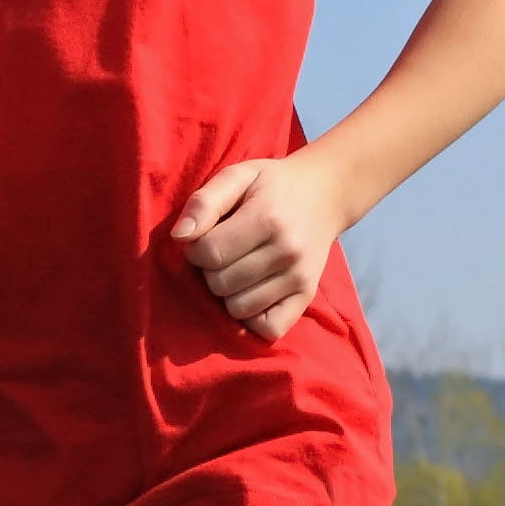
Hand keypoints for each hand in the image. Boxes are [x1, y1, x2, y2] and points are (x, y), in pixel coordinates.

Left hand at [171, 153, 353, 340]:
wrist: (325, 194)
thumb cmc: (272, 185)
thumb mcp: (237, 176)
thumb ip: (204, 202)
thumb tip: (179, 237)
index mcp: (268, 218)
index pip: (210, 253)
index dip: (196, 249)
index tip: (207, 237)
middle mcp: (287, 252)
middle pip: (220, 284)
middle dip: (211, 270)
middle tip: (224, 252)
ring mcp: (299, 278)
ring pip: (238, 309)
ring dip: (228, 294)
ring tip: (238, 269)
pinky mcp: (306, 297)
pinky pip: (269, 329)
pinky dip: (253, 318)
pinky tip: (251, 293)